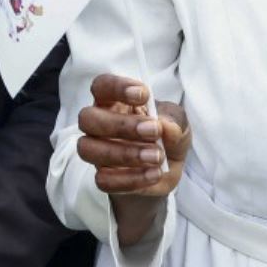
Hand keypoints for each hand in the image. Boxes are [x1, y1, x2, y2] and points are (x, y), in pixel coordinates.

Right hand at [76, 74, 190, 245]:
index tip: (144, 95)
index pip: (101, 86)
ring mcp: (97, 152)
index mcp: (113, 102)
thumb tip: (166, 126)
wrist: (168, 169)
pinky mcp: (104, 178)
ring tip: (157, 157)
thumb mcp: (178, 123)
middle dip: (121, 125)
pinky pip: (103, 180)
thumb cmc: (167, 135)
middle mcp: (98, 124)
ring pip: (89, 149)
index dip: (117, 87)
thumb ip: (174, 120)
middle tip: (153, 131)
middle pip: (88, 118)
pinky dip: (131, 179)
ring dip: (124, 154)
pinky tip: (154, 174)